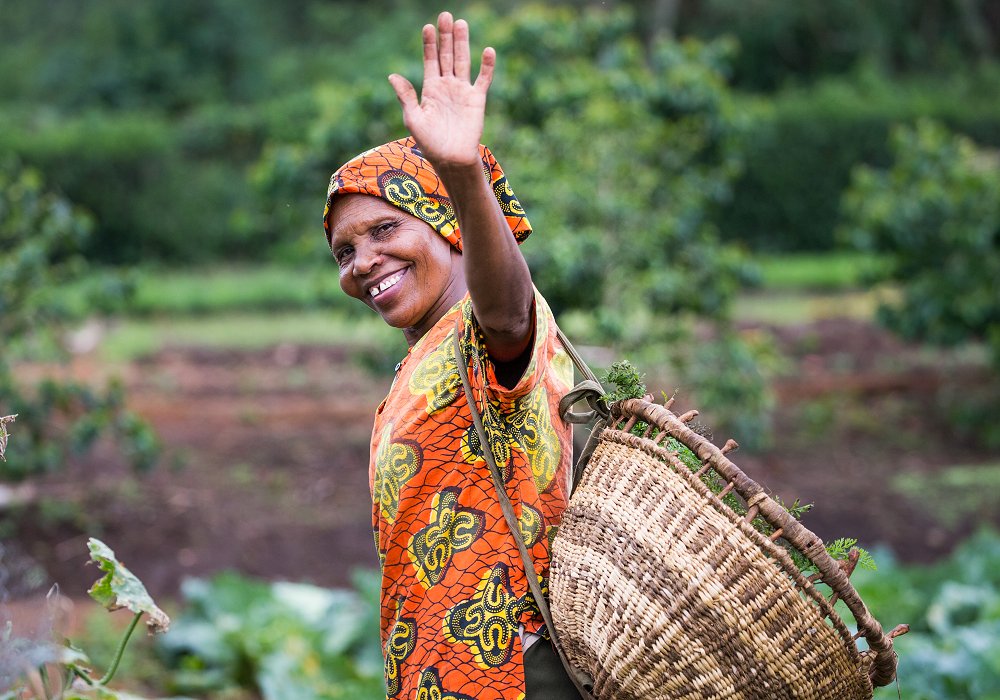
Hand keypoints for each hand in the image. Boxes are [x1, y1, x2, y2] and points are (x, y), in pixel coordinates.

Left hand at [388, 12, 494, 169]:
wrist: (450, 158)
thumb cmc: (429, 142)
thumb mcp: (413, 119)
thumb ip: (405, 96)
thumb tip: (392, 75)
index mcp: (430, 88)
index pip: (430, 60)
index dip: (429, 44)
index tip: (428, 27)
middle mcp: (446, 86)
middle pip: (446, 55)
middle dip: (445, 36)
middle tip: (445, 15)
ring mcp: (462, 91)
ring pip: (462, 61)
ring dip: (462, 43)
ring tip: (461, 24)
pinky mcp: (477, 99)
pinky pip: (483, 79)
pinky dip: (487, 66)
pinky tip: (488, 51)